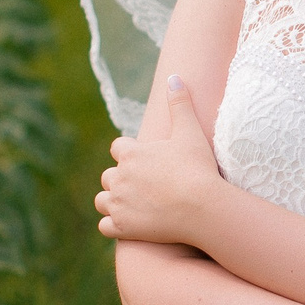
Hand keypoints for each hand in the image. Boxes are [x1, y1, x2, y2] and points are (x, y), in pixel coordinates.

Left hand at [96, 78, 222, 241]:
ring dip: (112, 201)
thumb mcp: (190, 132)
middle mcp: (119, 177)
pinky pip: (104, 226)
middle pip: (109, 175)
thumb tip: (174, 77)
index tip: (143, 160)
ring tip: (131, 204)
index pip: (118, 148)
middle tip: (141, 186)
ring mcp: (118, 203)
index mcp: (132, 153)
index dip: (129, 154)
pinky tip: (127, 224)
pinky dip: (113, 225)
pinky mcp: (122, 227)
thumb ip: (180, 103)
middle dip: (120, 179)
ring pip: (102, 200)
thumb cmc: (198, 169)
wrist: (202, 207)